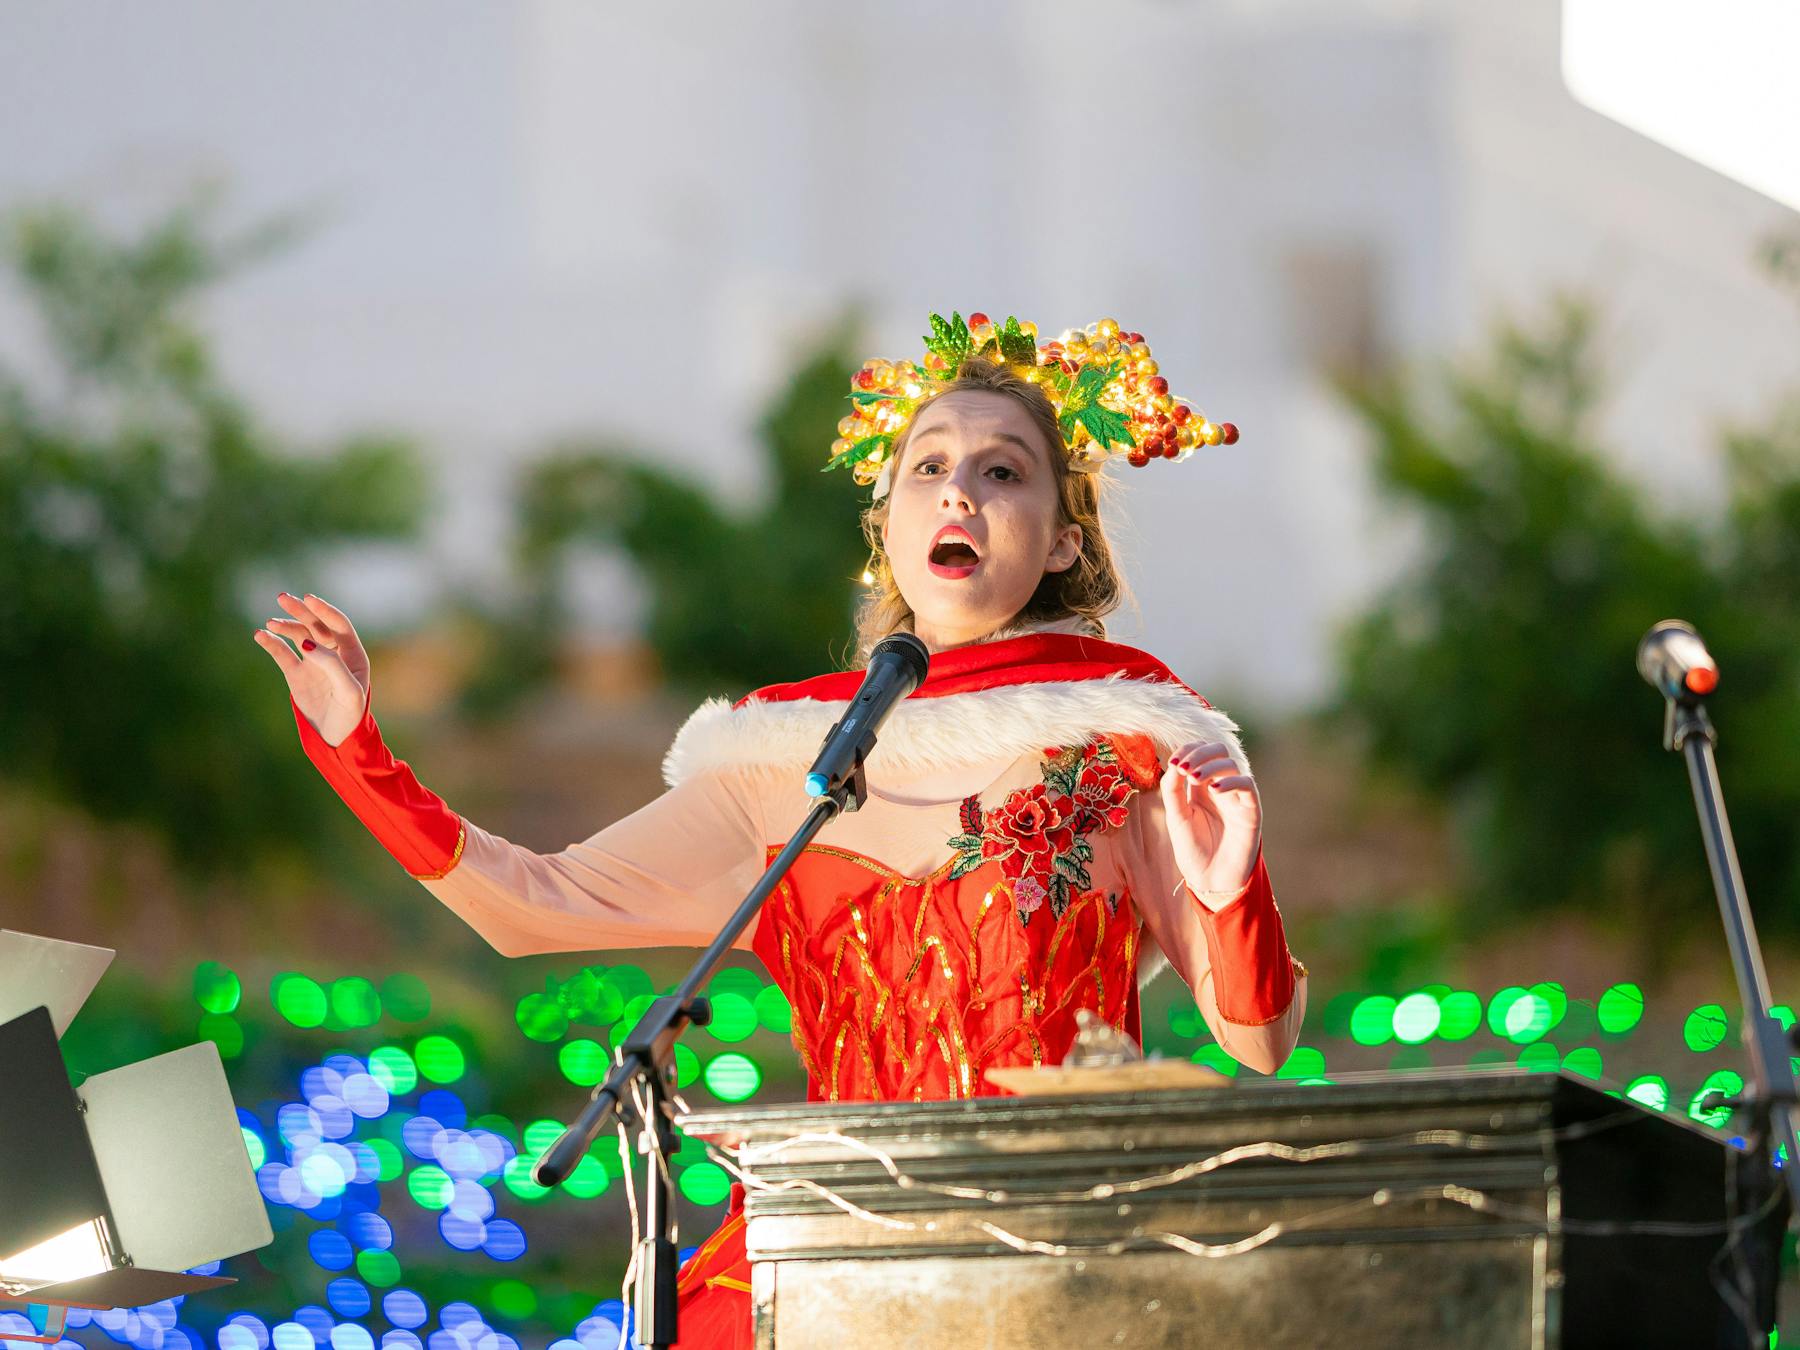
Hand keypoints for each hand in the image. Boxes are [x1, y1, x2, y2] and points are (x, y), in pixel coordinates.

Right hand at [252, 592, 370, 747]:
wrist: (335, 739)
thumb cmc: (350, 715)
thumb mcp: (348, 691)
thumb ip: (331, 665)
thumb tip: (306, 642)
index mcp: (353, 654)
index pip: (338, 625)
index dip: (324, 611)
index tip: (308, 599)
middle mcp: (334, 654)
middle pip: (316, 625)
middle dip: (301, 611)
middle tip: (283, 598)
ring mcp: (314, 663)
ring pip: (299, 636)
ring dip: (286, 625)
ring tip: (271, 622)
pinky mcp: (297, 675)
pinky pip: (283, 654)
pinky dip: (272, 643)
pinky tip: (261, 635)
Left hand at [1159, 739, 1261, 908]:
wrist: (1210, 879)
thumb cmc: (1193, 849)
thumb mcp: (1176, 817)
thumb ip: (1173, 790)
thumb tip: (1174, 763)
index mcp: (1200, 786)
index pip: (1199, 753)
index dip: (1187, 750)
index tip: (1174, 762)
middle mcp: (1220, 786)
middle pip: (1218, 751)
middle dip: (1200, 752)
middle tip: (1184, 767)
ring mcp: (1236, 796)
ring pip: (1231, 764)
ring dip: (1210, 766)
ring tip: (1193, 779)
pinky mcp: (1251, 810)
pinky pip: (1247, 785)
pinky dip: (1231, 782)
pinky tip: (1214, 790)